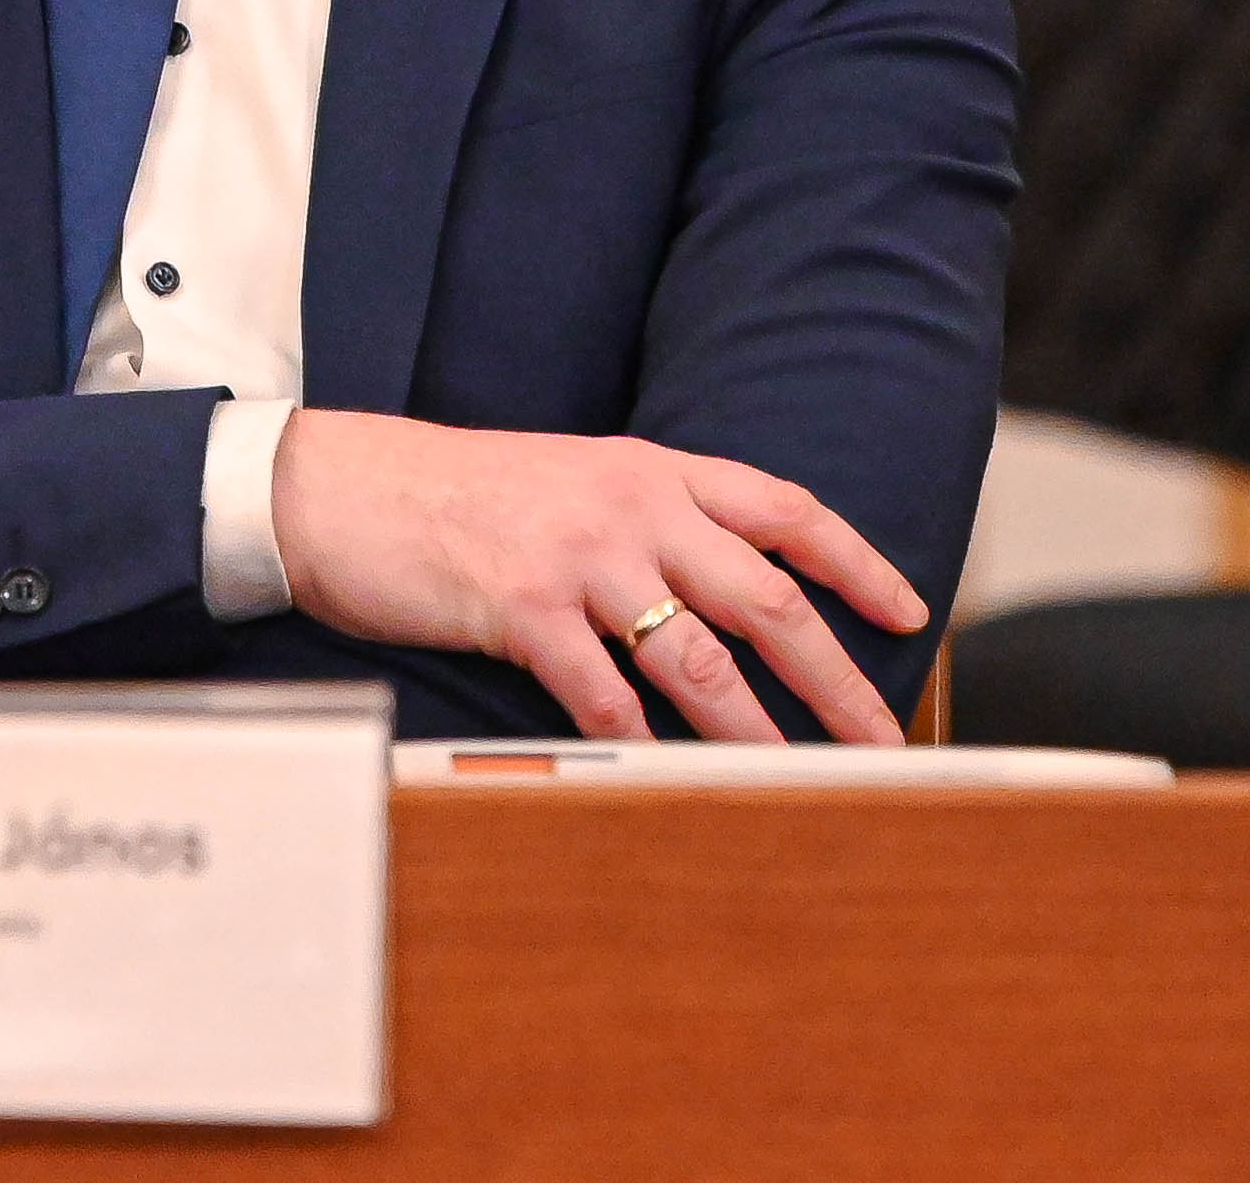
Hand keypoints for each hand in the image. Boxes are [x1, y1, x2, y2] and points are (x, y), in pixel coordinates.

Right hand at [268, 410, 929, 744]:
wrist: (340, 485)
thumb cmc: (452, 494)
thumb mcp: (567, 482)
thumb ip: (644, 521)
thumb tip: (719, 589)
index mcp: (648, 471)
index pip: (782, 510)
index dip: (856, 561)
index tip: (909, 611)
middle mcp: (627, 505)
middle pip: (762, 595)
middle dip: (834, 673)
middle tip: (881, 734)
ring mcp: (575, 555)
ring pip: (695, 653)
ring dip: (755, 727)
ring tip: (799, 777)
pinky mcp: (519, 606)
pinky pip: (599, 689)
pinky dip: (639, 740)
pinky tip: (665, 777)